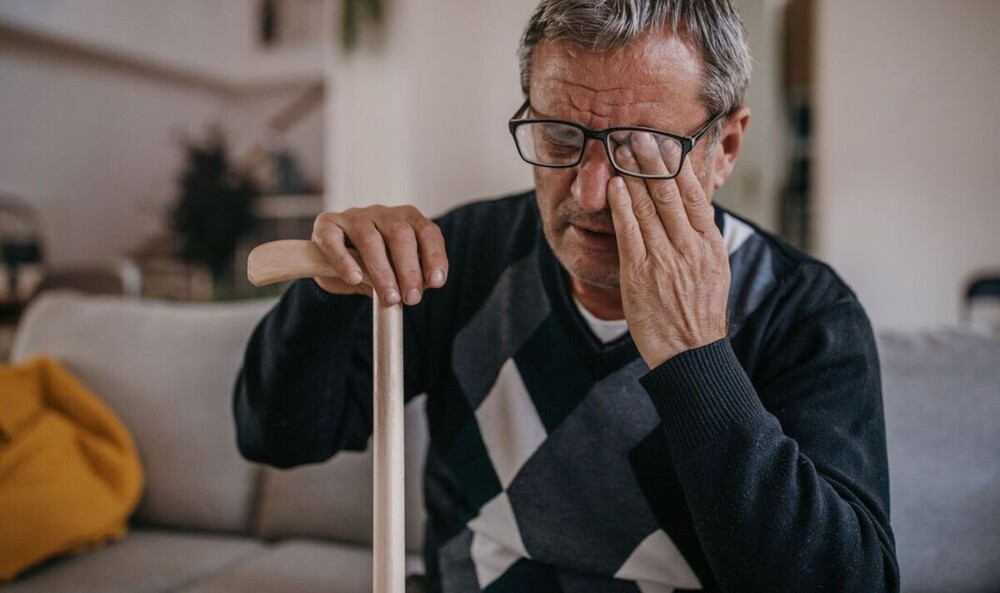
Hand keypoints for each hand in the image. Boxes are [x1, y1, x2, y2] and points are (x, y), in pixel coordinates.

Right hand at [310, 205, 447, 305]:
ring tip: (389, 296)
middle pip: (400, 233)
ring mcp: (354, 217)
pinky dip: (344, 261)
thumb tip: (420, 287)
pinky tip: (354, 278)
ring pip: (369, 238)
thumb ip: (410, 277)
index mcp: (407, 220)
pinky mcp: (327, 225)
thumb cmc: (374, 267)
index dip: (434, 256)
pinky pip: (334, 241)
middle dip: (409, 269)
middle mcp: (383, 213)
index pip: (427, 232)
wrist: (338, 267)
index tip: (435, 282)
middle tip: (411, 298)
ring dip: (382, 271)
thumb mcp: (398, 272)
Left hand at [607, 133, 729, 367]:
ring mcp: (665, 259)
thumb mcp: (713, 269)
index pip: (695, 194)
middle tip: (637, 133)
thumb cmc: (698, 312)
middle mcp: (690, 247)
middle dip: (652, 160)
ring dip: (632, 175)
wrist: (691, 353)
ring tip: (620, 150)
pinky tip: (614, 186)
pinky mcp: (640, 274)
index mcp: (709, 244)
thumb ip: (701, 236)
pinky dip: (621, 205)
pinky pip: (630, 232)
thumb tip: (693, 205)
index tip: (666, 142)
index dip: (678, 165)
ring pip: (648, 206)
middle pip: (670, 193)